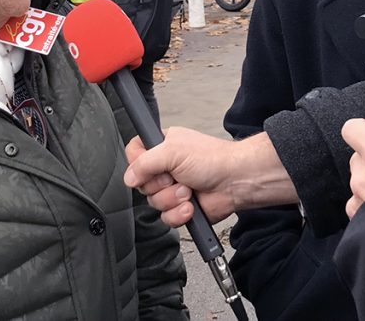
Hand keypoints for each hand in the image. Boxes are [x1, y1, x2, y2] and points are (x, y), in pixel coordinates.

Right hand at [124, 127, 296, 227]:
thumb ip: (144, 162)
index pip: (134, 153)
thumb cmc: (212, 159)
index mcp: (162, 146)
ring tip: (188, 191)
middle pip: (142, 183)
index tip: (148, 166)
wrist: (235, 181)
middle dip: (159, 185)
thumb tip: (129, 177)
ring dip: (172, 199)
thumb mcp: (172, 151)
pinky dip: (179, 213)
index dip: (137, 163)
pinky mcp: (180, 207)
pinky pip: (166, 218)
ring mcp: (173, 188)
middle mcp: (166, 167)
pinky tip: (191, 206)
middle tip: (175, 177)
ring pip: (153, 202)